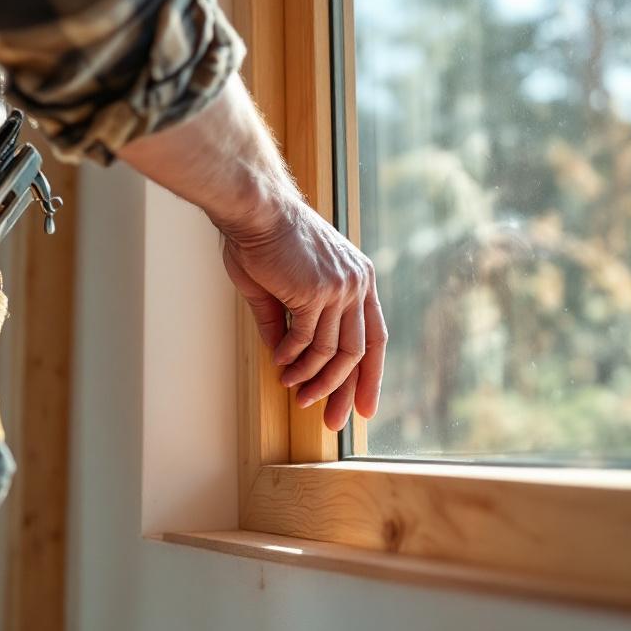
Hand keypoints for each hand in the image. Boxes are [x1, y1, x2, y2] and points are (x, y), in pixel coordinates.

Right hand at [221, 194, 386, 430]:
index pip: (374, 336)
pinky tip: (280, 366)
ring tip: (294, 393)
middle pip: (361, 352)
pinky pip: (307, 341)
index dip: (371, 374)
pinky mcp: (317, 292)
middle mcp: (357, 283)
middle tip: (334, 422)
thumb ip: (288, 321)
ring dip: (312, 378)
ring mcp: (341, 288)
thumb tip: (285, 360)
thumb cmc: (264, 239)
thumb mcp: (284, 285)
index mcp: (359, 278)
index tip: (365, 407)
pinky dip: (293, 359)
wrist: (256, 208)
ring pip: (333, 352)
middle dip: (346, 391)